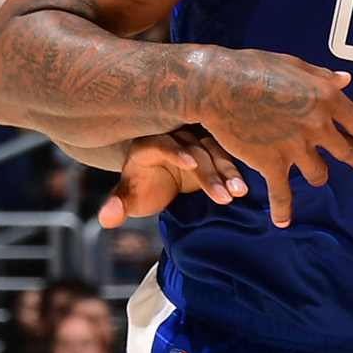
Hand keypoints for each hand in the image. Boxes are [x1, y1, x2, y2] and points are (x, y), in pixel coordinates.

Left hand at [98, 127, 248, 226]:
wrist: (160, 177)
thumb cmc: (143, 187)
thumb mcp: (131, 198)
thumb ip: (118, 206)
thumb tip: (106, 217)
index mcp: (147, 144)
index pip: (160, 143)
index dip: (174, 151)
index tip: (190, 165)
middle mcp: (173, 135)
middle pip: (193, 148)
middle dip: (209, 172)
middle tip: (224, 198)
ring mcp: (195, 137)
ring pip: (214, 149)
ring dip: (228, 171)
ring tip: (239, 193)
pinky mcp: (213, 142)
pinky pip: (227, 152)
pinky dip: (236, 168)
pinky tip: (246, 187)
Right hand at [194, 49, 352, 227]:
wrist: (219, 85)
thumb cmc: (255, 67)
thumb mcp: (295, 64)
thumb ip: (322, 76)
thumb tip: (346, 79)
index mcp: (326, 98)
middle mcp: (317, 125)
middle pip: (347, 151)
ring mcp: (295, 147)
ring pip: (319, 174)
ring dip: (320, 176)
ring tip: (319, 177)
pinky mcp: (271, 163)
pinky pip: (282, 194)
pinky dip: (283, 210)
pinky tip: (283, 222)